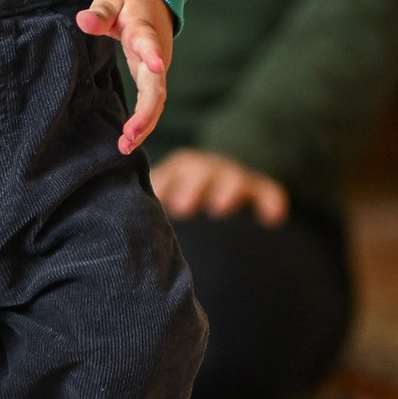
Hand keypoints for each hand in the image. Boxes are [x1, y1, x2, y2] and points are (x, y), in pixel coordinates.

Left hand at [76, 0, 173, 154]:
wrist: (152, 0)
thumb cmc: (127, 1)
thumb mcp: (111, 1)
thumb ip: (99, 13)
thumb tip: (82, 20)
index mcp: (144, 30)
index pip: (150, 44)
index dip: (154, 54)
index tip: (157, 66)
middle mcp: (156, 53)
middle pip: (157, 85)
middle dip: (146, 112)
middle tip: (129, 135)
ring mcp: (157, 68)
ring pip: (156, 100)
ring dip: (145, 124)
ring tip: (125, 146)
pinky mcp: (153, 77)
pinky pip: (152, 103)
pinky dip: (143, 122)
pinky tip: (129, 140)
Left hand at [148, 148, 288, 225]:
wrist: (220, 185)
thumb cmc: (183, 200)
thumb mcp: (167, 198)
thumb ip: (148, 208)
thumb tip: (123, 229)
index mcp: (180, 170)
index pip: (172, 171)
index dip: (165, 183)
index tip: (160, 200)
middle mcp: (207, 170)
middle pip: (200, 171)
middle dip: (191, 186)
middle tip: (182, 207)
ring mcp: (234, 177)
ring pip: (233, 178)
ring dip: (227, 189)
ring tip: (219, 207)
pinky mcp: (261, 189)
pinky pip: (269, 192)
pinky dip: (271, 201)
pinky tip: (274, 217)